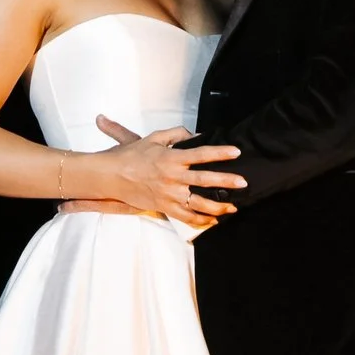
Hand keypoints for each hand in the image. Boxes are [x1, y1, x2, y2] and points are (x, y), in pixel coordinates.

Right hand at [90, 118, 243, 222]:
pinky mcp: (164, 207)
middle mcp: (173, 177)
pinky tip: (213, 221)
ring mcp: (169, 195)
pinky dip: (200, 220)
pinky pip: (185, 216)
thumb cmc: (132, 155)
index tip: (236, 152)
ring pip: (198, 203)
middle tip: (243, 182)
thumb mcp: (154, 138)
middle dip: (226, 181)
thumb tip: (195, 135)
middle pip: (205, 180)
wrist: (111, 175)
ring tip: (233, 207)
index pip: (201, 154)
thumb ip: (176, 134)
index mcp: (172, 158)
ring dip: (218, 206)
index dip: (220, 153)